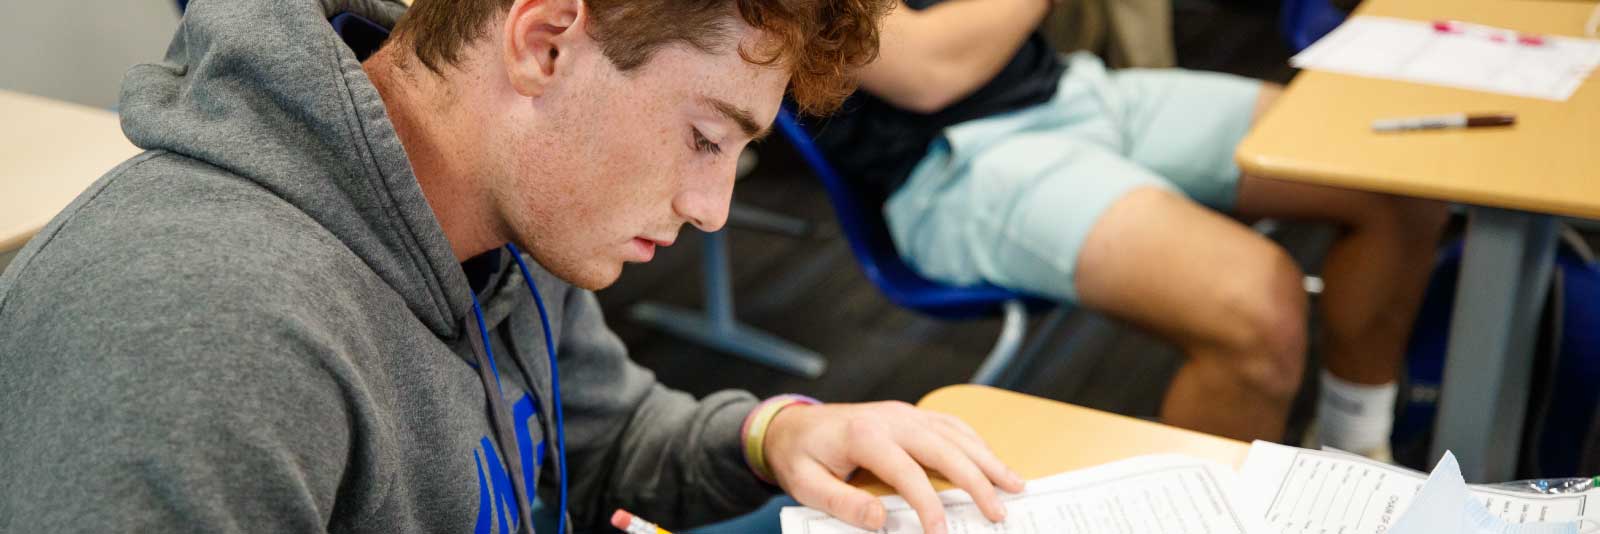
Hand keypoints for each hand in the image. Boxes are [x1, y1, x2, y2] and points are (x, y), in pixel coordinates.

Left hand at [762, 401, 1026, 533]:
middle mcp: (891, 419)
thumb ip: (842, 504)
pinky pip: (951, 425)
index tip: (941, 533)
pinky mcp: (910, 415)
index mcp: (864, 434)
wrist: (790, 426)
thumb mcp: (807, 486)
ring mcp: (904, 413)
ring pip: (956, 434)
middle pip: (944, 448)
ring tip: (1015, 486)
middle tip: (999, 512)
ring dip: (988, 459)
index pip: (906, 471)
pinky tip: (992, 462)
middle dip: (976, 481)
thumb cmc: (800, 457)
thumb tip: (880, 522)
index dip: (927, 503)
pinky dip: (976, 443)